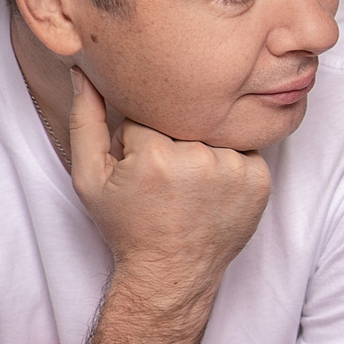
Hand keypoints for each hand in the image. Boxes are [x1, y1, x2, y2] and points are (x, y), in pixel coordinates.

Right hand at [67, 71, 271, 282]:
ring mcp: (235, 169)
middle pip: (182, 120)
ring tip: (188, 185)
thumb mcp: (90, 178)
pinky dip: (227, 162)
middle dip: (169, 140)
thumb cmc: (128, 227)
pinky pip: (241, 148)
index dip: (138, 138)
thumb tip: (83, 71)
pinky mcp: (260, 179)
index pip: (146, 113)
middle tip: (164, 179)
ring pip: (212, 132)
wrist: (171, 272)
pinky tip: (212, 189)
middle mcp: (200, 157)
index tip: (140, 168)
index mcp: (156, 153)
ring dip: (200, 148)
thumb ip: (85, 121)